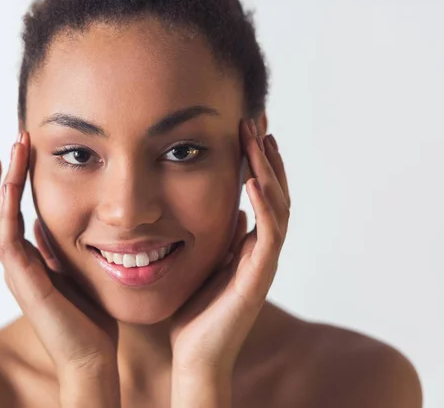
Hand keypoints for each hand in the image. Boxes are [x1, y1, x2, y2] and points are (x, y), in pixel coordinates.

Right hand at [0, 131, 118, 378]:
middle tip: (13, 142)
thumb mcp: (70, 271)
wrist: (91, 356)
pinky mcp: (24, 280)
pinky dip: (5, 207)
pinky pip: (6, 237)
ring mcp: (15, 272)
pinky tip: (11, 182)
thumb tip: (44, 224)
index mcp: (26, 262)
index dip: (8, 186)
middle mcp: (15, 264)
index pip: (6, 216)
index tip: (22, 153)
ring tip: (6, 152)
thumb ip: (54, 249)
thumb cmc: (86, 317)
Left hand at [169, 119, 290, 377]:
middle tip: (256, 118)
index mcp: (249, 243)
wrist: (195, 355)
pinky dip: (265, 206)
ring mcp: (263, 262)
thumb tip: (234, 210)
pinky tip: (254, 180)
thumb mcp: (207, 262)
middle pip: (274, 191)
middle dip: (266, 154)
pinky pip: (268, 236)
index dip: (257, 159)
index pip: (260, 192)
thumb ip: (224, 237)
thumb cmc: (196, 311)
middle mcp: (261, 248)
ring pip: (277, 207)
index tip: (247, 126)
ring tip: (259, 137)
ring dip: (268, 170)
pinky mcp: (257, 278)